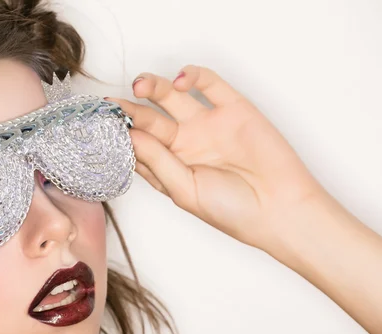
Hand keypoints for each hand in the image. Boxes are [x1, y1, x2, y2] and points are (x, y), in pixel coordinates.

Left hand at [110, 65, 325, 249]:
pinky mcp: (232, 108)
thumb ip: (157, 161)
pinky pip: (208, 83)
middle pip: (149, 118)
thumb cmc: (232, 210)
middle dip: (131, 109)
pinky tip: (181, 81)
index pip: (137, 144)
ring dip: (154, 86)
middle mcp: (185, 143)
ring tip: (142, 85)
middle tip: (116, 104)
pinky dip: (192, 76)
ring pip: (173, 95)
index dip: (120, 133)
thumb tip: (129, 134)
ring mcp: (207, 123)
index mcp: (170, 165)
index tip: (101, 125)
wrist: (280, 208)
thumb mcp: (184, 190)